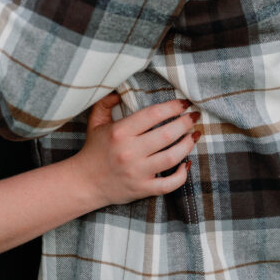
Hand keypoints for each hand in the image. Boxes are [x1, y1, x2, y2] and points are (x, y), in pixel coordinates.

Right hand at [75, 94, 199, 206]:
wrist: (84, 182)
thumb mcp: (95, 122)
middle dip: (185, 123)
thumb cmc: (93, 149)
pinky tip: (187, 163)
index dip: (172, 107)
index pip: (153, 115)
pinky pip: (169, 184)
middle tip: (194, 116)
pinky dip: (182, 175)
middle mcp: (130, 151)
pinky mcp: (143, 188)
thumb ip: (106, 102)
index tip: (183, 103)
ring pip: (173, 157)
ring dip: (188, 144)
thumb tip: (120, 91)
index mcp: (120, 132)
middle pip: (167, 134)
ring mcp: (138, 172)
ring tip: (195, 135)